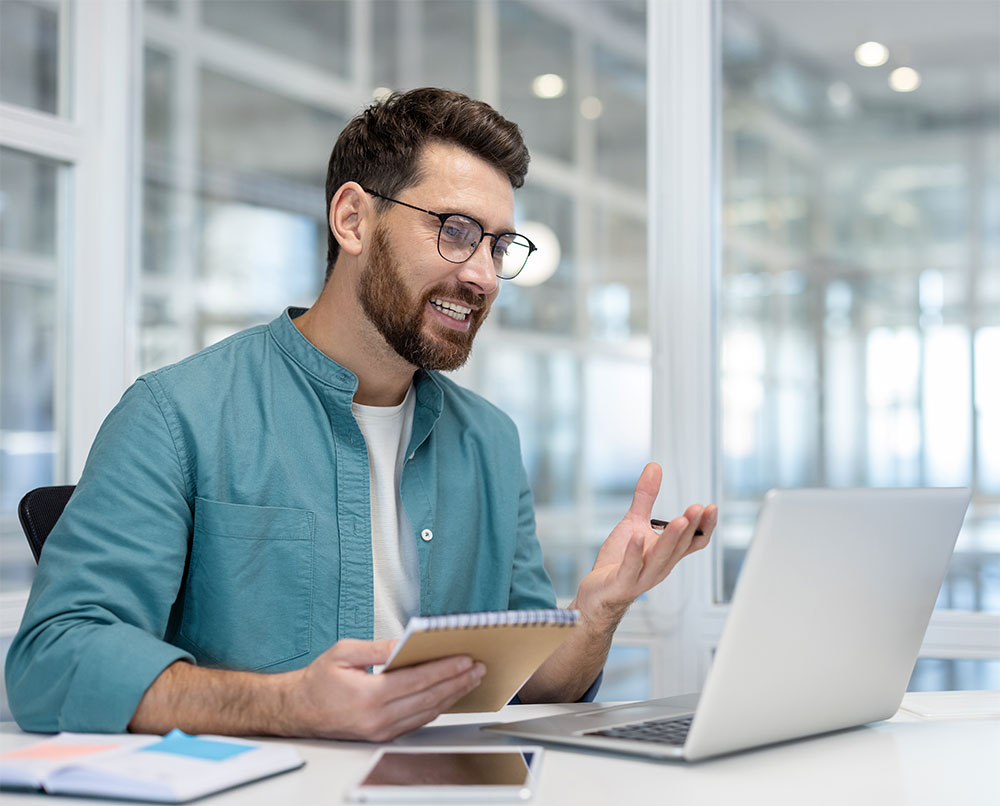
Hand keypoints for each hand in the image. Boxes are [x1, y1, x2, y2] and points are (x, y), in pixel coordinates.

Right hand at [287, 639, 485, 740]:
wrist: (297, 711)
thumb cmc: (317, 681)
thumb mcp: (344, 653)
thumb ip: (378, 648)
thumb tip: (407, 642)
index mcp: (369, 696)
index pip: (419, 680)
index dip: (446, 669)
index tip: (465, 659)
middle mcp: (378, 718)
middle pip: (429, 698)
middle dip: (457, 682)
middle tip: (477, 668)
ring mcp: (382, 730)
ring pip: (427, 712)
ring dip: (452, 695)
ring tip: (470, 679)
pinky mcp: (383, 735)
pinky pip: (417, 721)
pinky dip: (436, 707)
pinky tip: (448, 695)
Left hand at [572, 462, 716, 631]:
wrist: (597, 593)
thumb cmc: (618, 561)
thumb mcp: (634, 523)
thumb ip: (646, 497)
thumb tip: (655, 467)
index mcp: (667, 554)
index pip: (694, 542)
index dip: (705, 527)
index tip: (711, 507)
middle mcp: (660, 566)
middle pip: (680, 547)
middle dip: (691, 527)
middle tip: (698, 508)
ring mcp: (642, 575)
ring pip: (661, 557)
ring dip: (671, 539)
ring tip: (679, 520)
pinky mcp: (622, 582)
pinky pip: (630, 567)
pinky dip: (634, 552)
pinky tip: (636, 536)